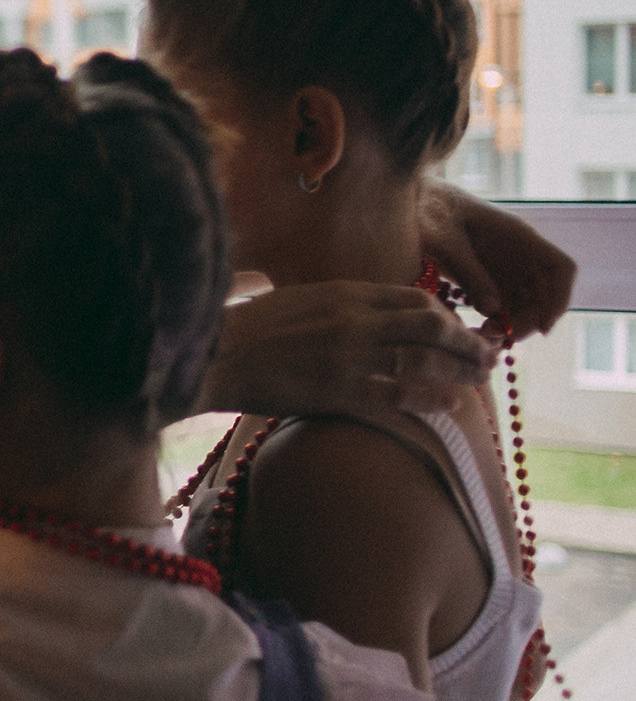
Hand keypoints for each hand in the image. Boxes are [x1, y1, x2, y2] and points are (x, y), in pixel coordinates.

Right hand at [193, 281, 494, 419]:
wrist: (212, 355)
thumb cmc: (243, 330)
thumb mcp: (294, 301)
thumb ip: (333, 307)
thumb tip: (361, 316)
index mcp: (343, 294)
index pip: (414, 300)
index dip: (445, 316)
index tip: (457, 330)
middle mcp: (355, 321)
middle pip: (431, 327)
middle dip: (466, 341)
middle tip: (488, 355)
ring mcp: (350, 357)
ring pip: (424, 361)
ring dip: (459, 371)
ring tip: (480, 380)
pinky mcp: (338, 392)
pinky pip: (397, 397)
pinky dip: (429, 401)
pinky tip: (450, 406)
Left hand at [420, 179, 575, 340]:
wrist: (408, 198)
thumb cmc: (426, 208)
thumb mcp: (444, 238)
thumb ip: (469, 270)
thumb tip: (494, 309)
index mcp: (518, 237)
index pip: (560, 268)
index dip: (560, 299)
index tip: (543, 328)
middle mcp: (517, 255)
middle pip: (543, 295)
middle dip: (527, 321)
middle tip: (497, 339)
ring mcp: (502, 268)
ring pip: (522, 305)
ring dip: (509, 326)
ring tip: (481, 338)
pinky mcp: (483, 279)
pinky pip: (500, 307)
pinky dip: (492, 322)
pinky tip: (473, 332)